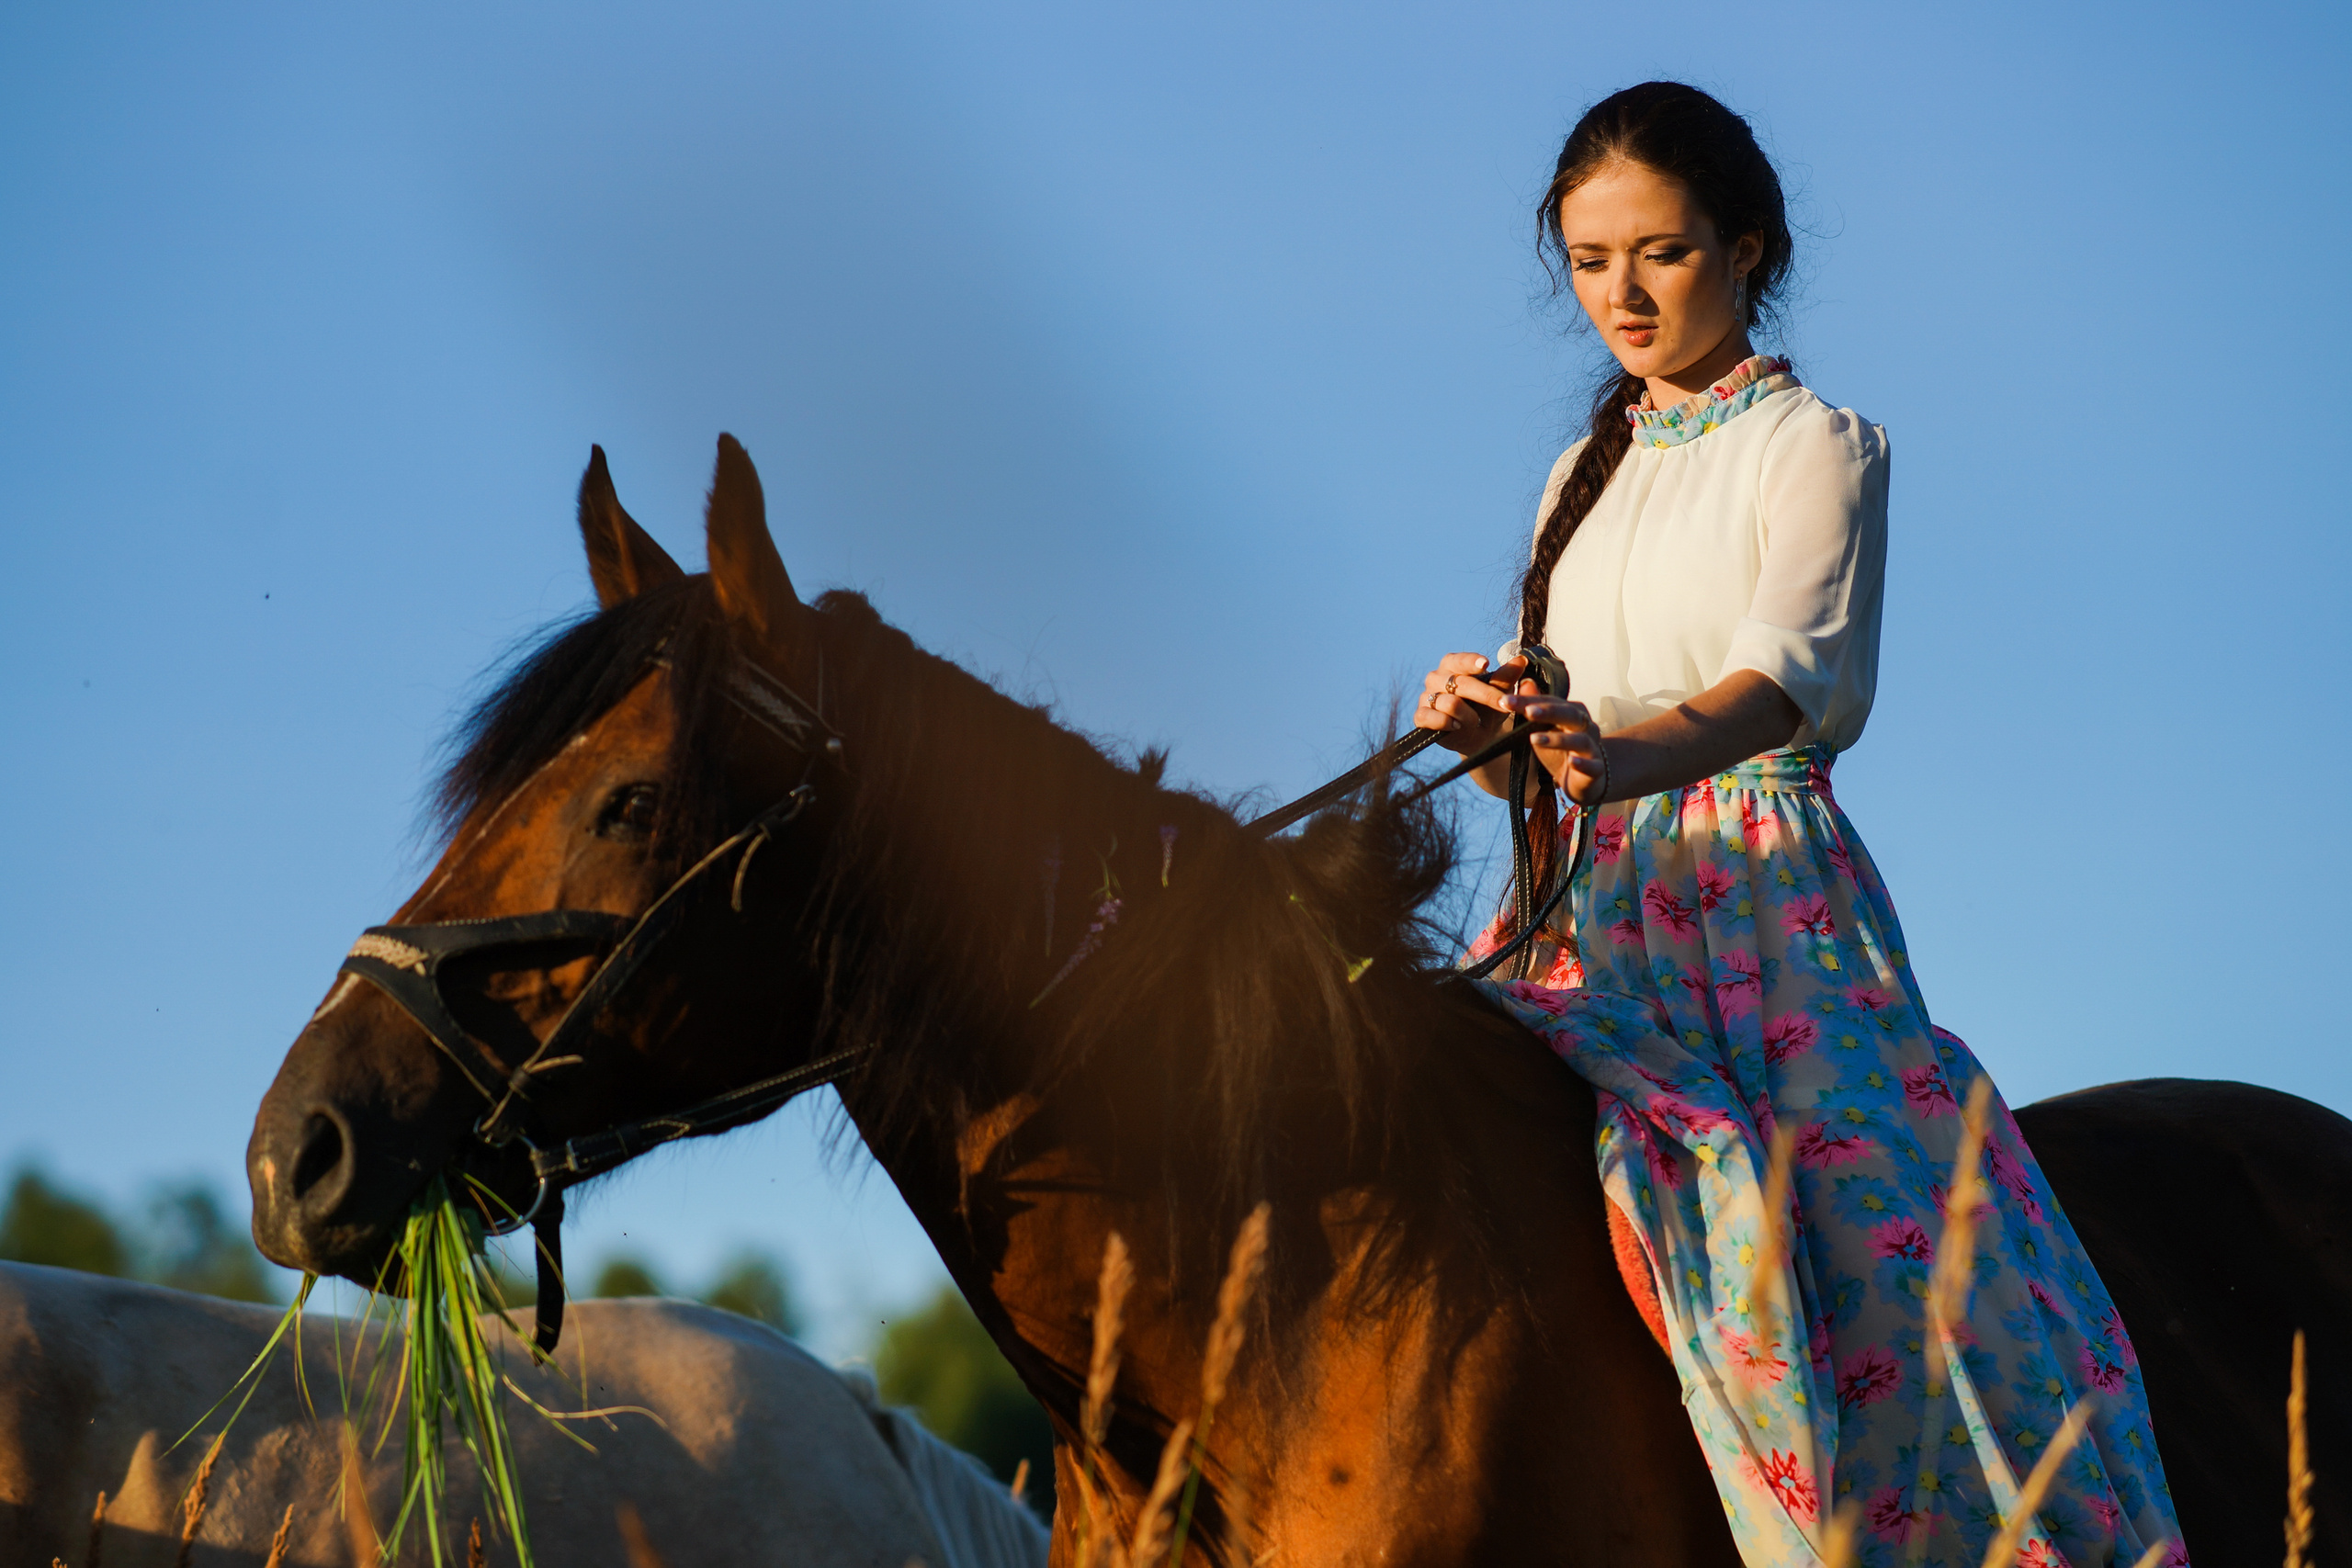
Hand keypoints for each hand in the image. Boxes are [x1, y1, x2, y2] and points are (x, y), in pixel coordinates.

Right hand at [1414, 652, 1525, 754]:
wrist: (1478, 737)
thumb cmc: (1487, 709)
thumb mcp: (1500, 693)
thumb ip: (1507, 677)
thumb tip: (1521, 660)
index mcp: (1453, 665)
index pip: (1460, 660)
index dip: (1472, 662)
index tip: (1486, 664)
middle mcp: (1436, 677)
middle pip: (1460, 683)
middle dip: (1485, 695)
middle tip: (1504, 705)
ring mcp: (1426, 696)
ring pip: (1448, 703)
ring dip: (1468, 715)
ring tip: (1475, 722)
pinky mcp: (1421, 716)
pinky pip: (1430, 717)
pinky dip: (1446, 723)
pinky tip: (1456, 726)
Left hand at [1502, 693, 1608, 807]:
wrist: (1585, 778)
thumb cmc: (1561, 750)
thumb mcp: (1544, 729)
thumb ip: (1535, 708)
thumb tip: (1525, 683)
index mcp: (1571, 713)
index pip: (1550, 702)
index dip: (1529, 701)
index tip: (1505, 701)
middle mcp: (1584, 726)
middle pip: (1568, 714)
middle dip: (1547, 711)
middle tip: (1527, 711)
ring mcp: (1592, 747)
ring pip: (1579, 739)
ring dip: (1558, 739)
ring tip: (1535, 739)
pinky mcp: (1596, 769)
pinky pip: (1592, 765)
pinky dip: (1583, 763)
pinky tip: (1573, 762)